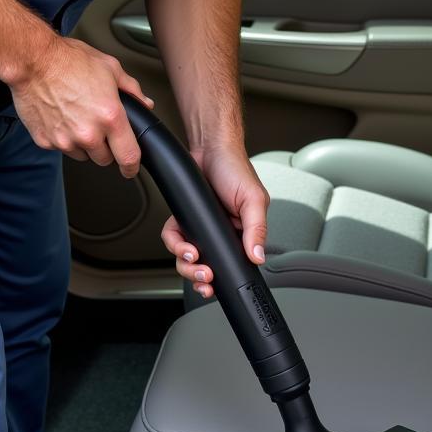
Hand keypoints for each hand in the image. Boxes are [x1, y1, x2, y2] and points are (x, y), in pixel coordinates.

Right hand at [8, 36, 152, 178]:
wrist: (31, 59)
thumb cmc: (67, 60)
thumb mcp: (109, 67)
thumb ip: (131, 89)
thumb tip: (145, 103)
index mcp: (110, 118)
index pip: (129, 157)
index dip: (132, 167)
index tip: (131, 169)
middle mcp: (89, 134)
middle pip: (104, 159)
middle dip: (104, 147)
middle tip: (96, 125)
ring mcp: (66, 140)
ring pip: (82, 155)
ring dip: (83, 144)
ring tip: (76, 116)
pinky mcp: (46, 141)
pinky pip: (61, 148)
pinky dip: (62, 137)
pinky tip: (60, 117)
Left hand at [161, 144, 269, 298]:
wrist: (211, 148)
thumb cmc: (236, 170)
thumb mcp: (254, 200)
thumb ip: (257, 229)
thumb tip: (258, 256)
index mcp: (242, 235)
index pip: (233, 265)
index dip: (222, 278)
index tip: (215, 283)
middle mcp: (221, 235)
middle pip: (207, 267)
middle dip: (200, 276)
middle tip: (203, 275)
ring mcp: (202, 230)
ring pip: (188, 258)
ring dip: (186, 263)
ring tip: (191, 256)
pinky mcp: (186, 220)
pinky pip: (174, 238)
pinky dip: (173, 242)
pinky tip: (179, 240)